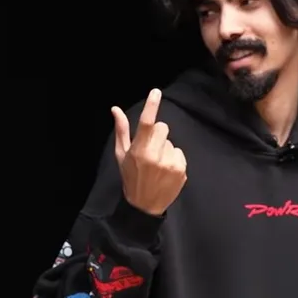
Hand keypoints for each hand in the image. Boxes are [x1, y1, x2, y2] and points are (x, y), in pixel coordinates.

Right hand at [111, 88, 186, 215]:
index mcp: (139, 150)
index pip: (146, 123)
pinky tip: (166, 170)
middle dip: (157, 134)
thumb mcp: (121, 155)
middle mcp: (155, 155)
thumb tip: (116, 109)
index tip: (156, 92)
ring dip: (165, 148)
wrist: (144, 205)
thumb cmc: (130, 177)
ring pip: (171, 142)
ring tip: (157, 164)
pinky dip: (173, 159)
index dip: (151, 105)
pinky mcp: (181, 170)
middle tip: (149, 148)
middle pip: (163, 128)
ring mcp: (170, 163)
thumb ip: (121, 130)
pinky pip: (179, 153)